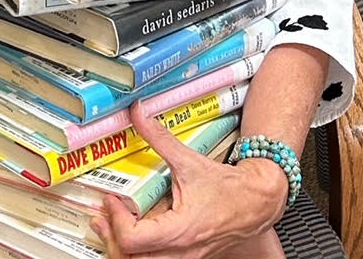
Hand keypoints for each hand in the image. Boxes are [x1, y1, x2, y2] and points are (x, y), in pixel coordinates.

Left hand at [95, 110, 285, 258]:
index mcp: (180, 230)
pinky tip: (135, 235)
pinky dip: (139, 252)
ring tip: (112, 229)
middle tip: (102, 219)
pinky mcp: (187, 258)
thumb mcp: (192, 161)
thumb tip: (140, 117)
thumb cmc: (232, 187)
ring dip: (122, 249)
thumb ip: (161, 139)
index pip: (133, 238)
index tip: (112, 201)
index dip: (116, 220)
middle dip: (111, 240)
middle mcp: (180, 251)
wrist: (260, 200)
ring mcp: (184, 258)